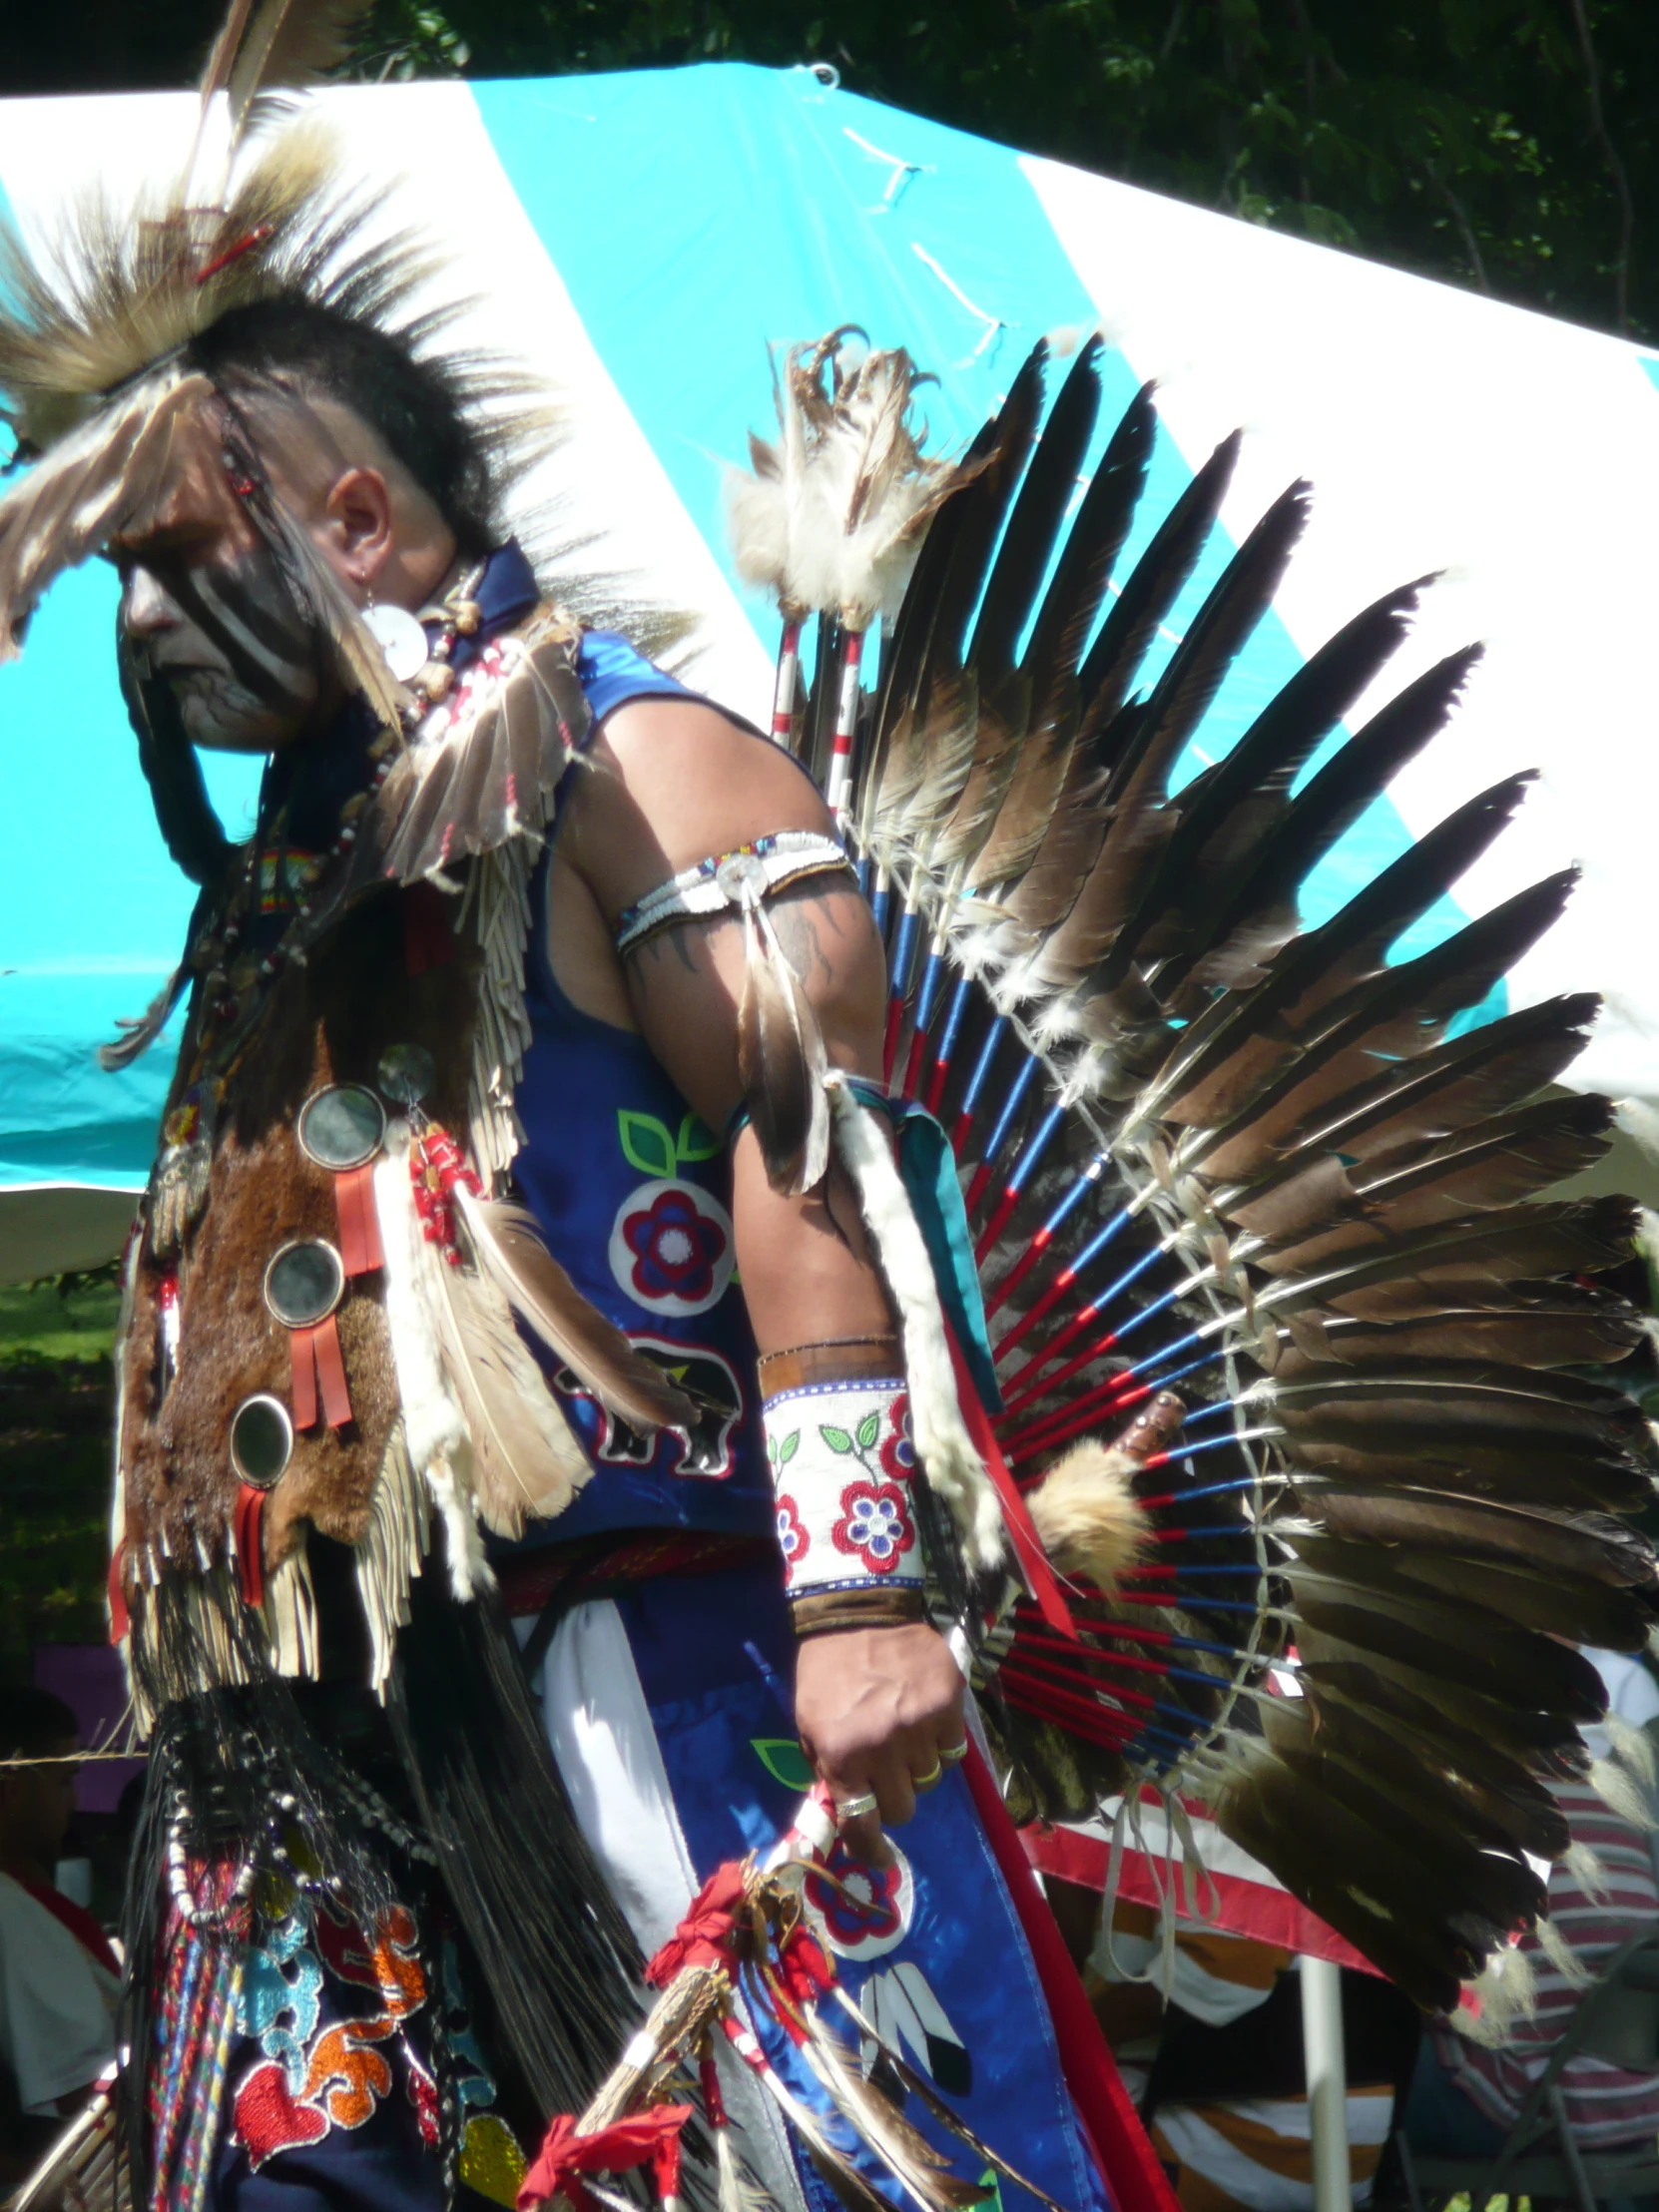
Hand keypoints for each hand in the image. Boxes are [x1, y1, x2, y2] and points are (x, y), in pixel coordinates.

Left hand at [794, 1621, 966, 1863]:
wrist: (858, 1614)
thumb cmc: (825, 1673)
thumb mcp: (808, 1726)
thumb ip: (828, 1771)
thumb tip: (849, 1814)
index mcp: (842, 1757)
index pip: (862, 1825)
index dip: (871, 1848)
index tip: (879, 1857)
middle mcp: (883, 1748)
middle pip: (902, 1807)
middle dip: (893, 1795)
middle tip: (886, 1769)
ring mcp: (919, 1726)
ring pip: (930, 1779)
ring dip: (916, 1766)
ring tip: (903, 1734)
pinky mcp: (948, 1704)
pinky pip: (951, 1748)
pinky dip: (939, 1740)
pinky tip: (922, 1716)